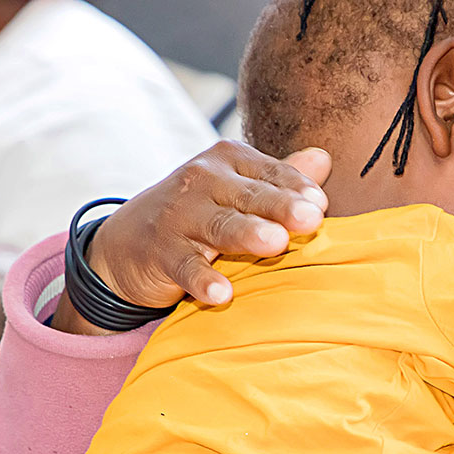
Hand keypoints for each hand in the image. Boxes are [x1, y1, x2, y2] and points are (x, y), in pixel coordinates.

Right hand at [66, 141, 330, 321]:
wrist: (128, 242)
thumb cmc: (200, 213)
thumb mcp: (236, 190)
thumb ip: (279, 179)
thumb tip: (324, 159)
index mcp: (228, 161)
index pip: (270, 173)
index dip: (297, 188)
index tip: (321, 205)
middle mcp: (202, 180)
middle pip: (249, 196)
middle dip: (279, 206)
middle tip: (309, 219)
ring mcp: (179, 216)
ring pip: (220, 226)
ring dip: (247, 234)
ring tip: (275, 243)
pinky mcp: (162, 253)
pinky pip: (186, 267)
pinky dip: (202, 280)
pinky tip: (221, 293)